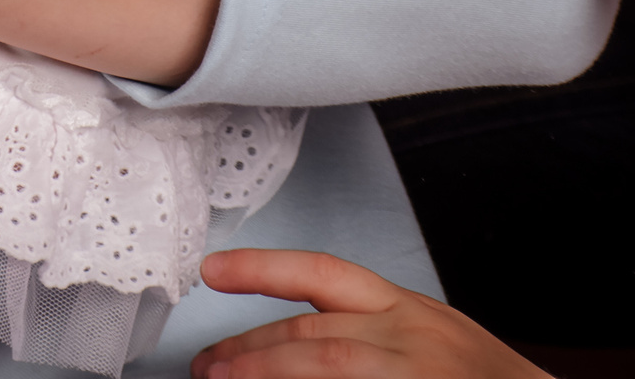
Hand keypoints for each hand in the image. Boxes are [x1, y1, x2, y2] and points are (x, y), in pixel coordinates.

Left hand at [187, 250, 552, 378]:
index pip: (324, 273)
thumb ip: (362, 334)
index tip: (214, 269)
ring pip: (326, 363)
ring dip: (267, 370)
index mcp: (408, 309)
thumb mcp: (426, 339)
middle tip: (207, 366)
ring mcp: (417, 374)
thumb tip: (284, 348)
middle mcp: (412, 337)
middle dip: (250, 349)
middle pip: (312, 332)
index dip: (263, 267)